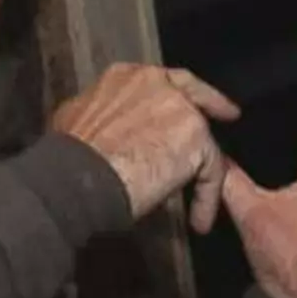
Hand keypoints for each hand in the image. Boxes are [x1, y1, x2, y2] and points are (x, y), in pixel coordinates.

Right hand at [51, 63, 241, 231]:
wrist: (79, 175)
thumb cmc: (68, 152)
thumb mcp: (75, 118)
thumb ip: (100, 113)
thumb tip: (102, 125)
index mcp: (128, 77)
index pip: (162, 81)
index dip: (178, 93)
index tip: (189, 103)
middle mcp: (158, 84)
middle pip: (193, 97)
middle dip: (212, 105)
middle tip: (228, 115)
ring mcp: (181, 110)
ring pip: (203, 139)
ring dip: (201, 170)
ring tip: (199, 200)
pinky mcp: (197, 140)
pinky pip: (210, 171)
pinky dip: (205, 197)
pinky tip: (198, 219)